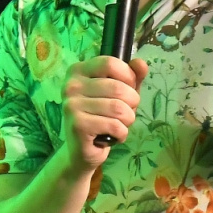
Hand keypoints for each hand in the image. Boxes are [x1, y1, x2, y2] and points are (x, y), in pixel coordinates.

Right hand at [62, 56, 148, 170]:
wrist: (82, 150)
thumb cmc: (103, 116)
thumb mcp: (120, 93)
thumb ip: (132, 77)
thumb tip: (141, 64)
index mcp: (78, 71)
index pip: (110, 63)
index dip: (128, 76)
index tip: (128, 88)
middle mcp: (71, 85)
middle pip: (118, 87)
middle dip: (132, 103)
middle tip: (125, 113)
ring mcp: (71, 105)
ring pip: (119, 108)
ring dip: (128, 119)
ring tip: (119, 124)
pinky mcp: (78, 125)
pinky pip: (114, 125)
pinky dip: (122, 133)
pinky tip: (113, 136)